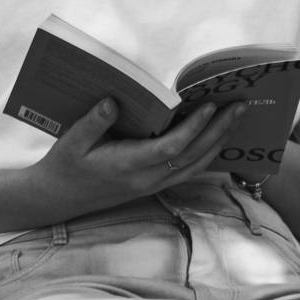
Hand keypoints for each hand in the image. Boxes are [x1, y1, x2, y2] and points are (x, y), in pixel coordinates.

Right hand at [35, 98, 246, 216]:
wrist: (58, 199)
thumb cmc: (65, 166)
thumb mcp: (71, 142)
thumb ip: (93, 122)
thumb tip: (113, 101)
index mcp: (127, 166)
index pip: (170, 148)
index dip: (193, 128)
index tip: (209, 106)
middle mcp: (146, 179)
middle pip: (192, 156)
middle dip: (219, 130)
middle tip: (240, 106)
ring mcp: (152, 185)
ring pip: (195, 166)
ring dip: (219, 141)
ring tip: (237, 117)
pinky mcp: (154, 185)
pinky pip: (189, 171)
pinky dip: (208, 154)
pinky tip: (220, 137)